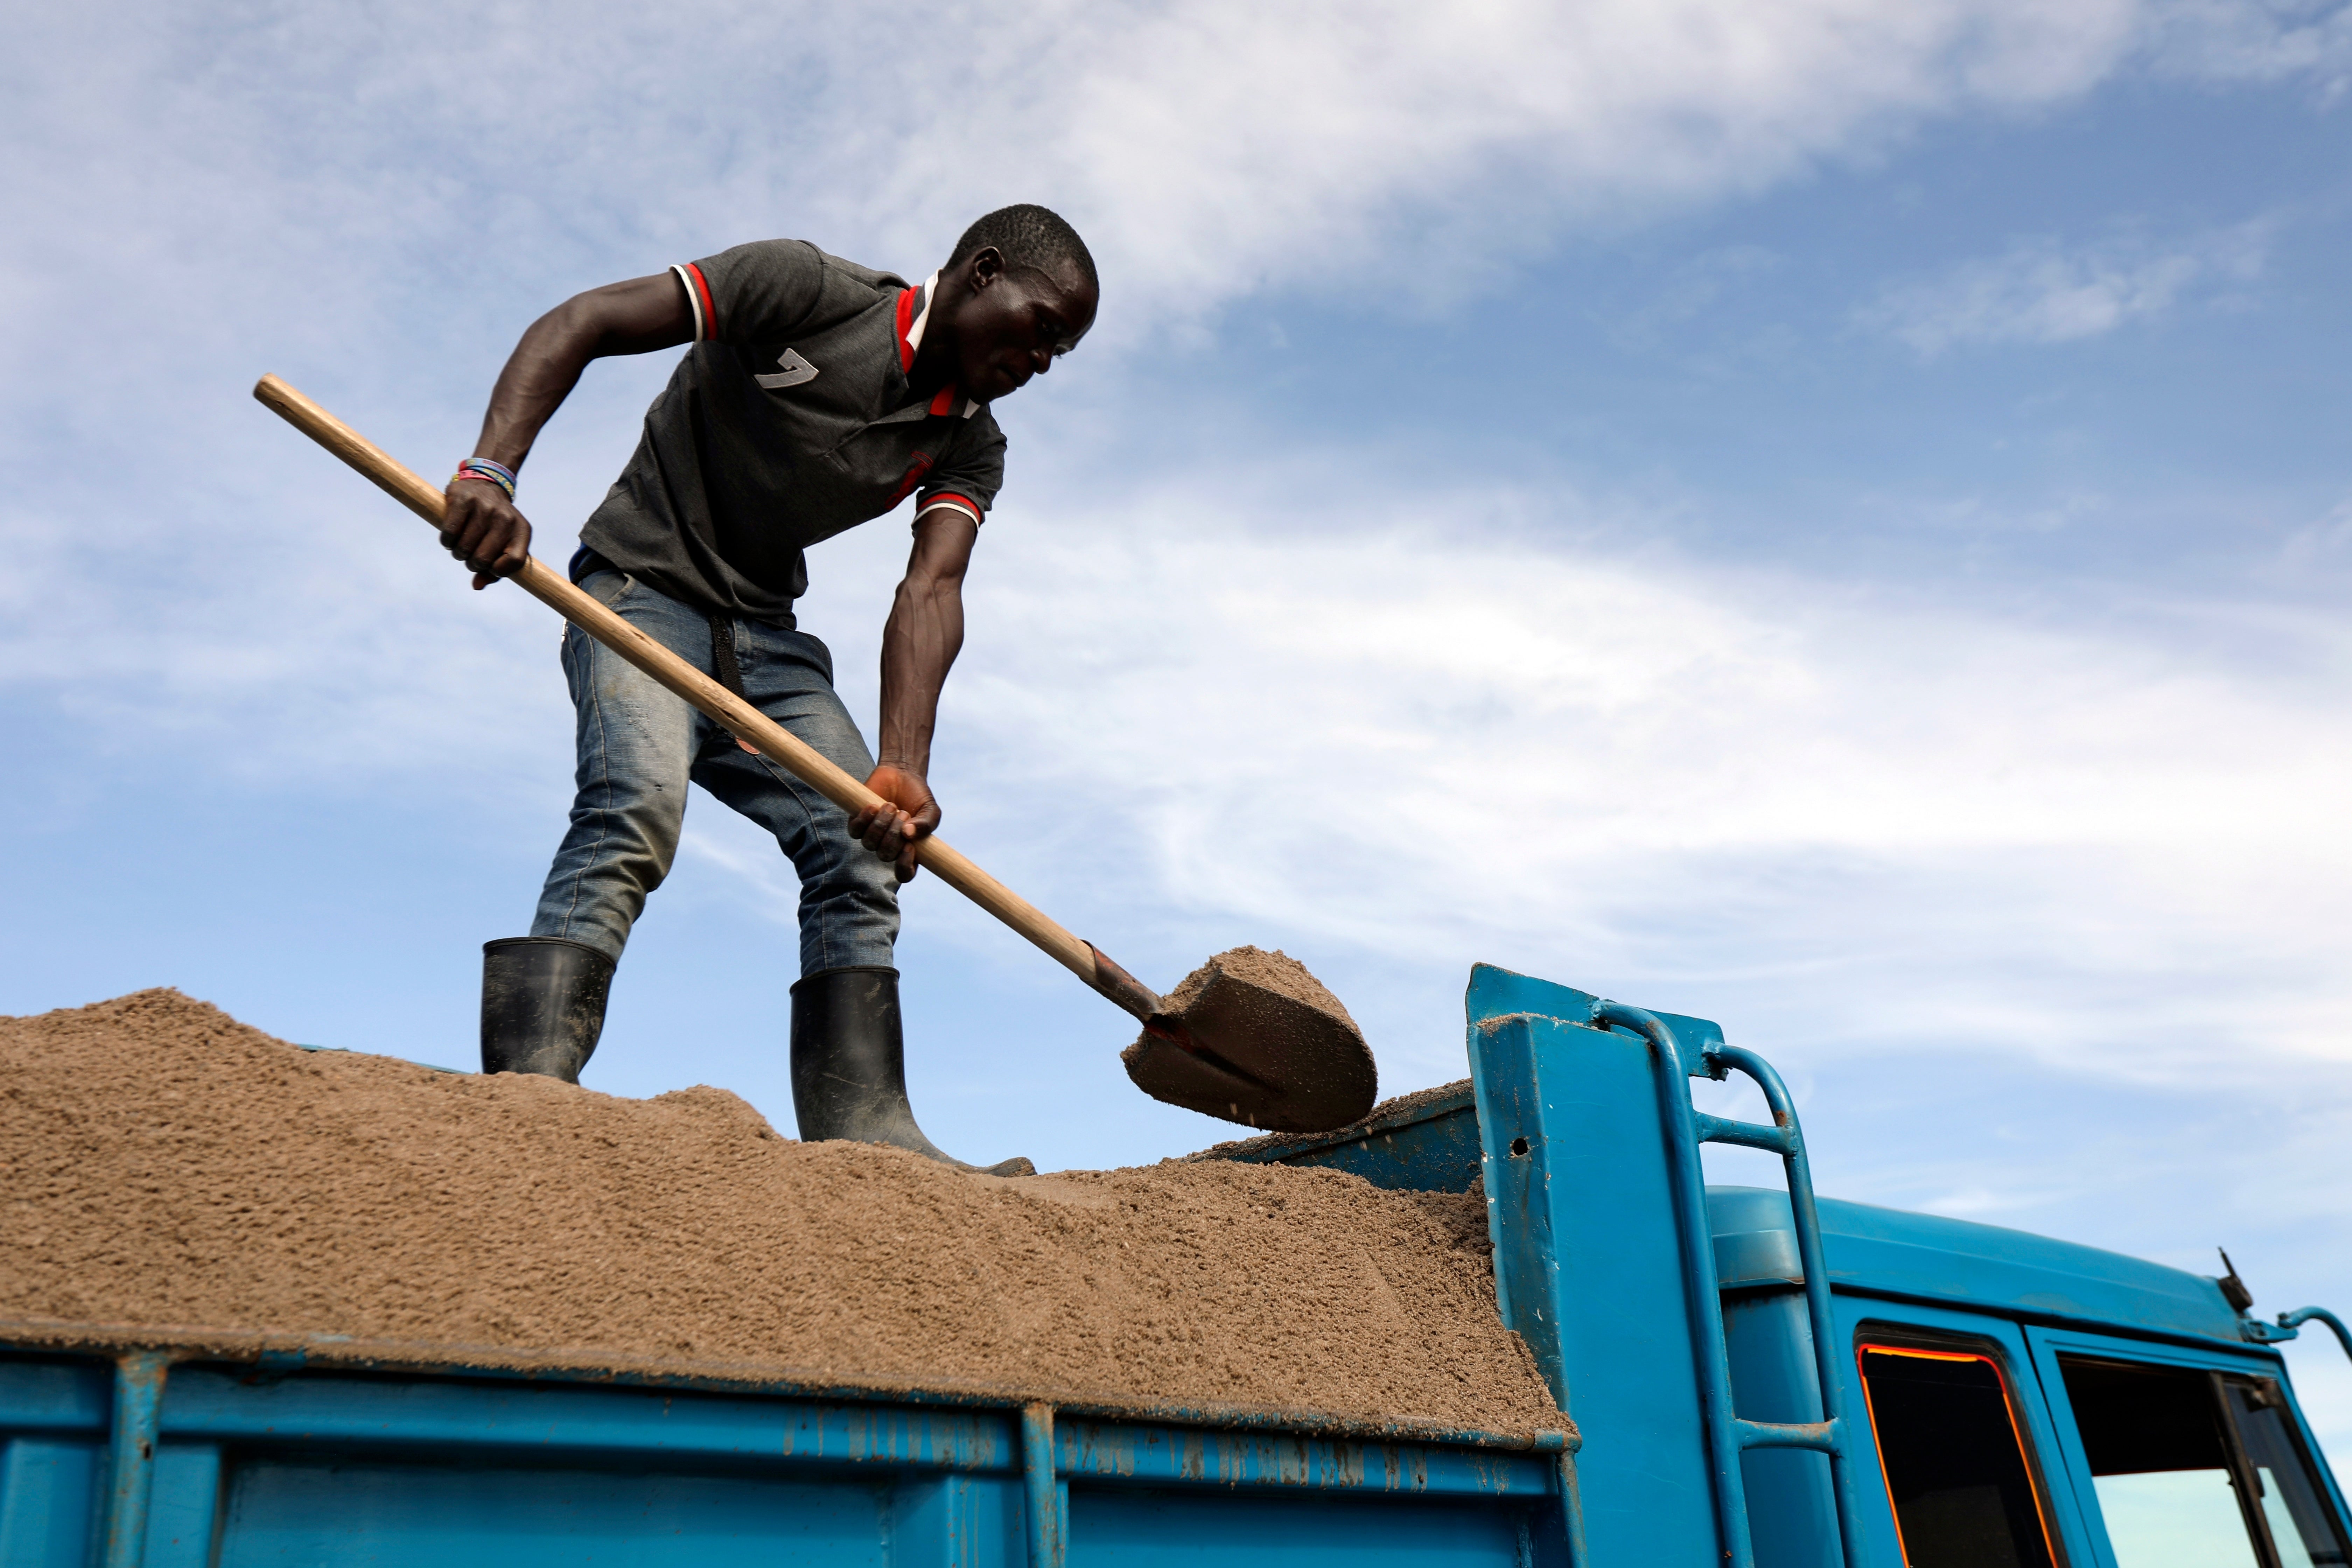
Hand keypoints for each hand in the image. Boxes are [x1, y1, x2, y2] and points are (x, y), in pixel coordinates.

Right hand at [439, 478, 532, 589]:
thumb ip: (495, 570)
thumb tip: (477, 586)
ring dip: (458, 553)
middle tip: (470, 555)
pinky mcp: (462, 499)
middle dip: (472, 564)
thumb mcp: (504, 543)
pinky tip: (451, 538)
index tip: (490, 567)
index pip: (515, 561)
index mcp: (521, 530)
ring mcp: (484, 507)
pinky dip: (447, 542)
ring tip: (461, 544)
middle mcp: (505, 518)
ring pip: (464, 548)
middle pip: (483, 559)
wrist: (485, 485)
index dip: (498, 571)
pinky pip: (449, 534)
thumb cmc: (495, 524)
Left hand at [849, 764, 940, 881]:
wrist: (902, 774)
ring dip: (881, 824)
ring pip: (869, 843)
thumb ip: (927, 825)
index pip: (904, 873)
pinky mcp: (857, 822)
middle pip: (886, 856)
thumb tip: (909, 834)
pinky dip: (864, 819)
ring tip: (891, 805)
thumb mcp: (930, 810)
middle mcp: (888, 847)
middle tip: (904, 814)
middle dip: (894, 835)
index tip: (909, 847)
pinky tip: (873, 806)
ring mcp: (872, 836)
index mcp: (909, 850)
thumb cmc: (917, 797)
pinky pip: (855, 831)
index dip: (904, 867)